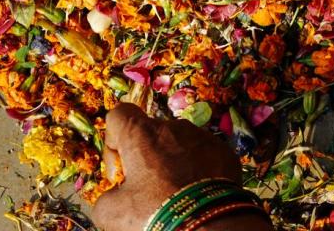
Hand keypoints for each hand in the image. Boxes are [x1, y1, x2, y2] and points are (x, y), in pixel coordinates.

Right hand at [91, 103, 266, 230]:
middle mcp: (175, 127)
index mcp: (142, 134)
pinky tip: (196, 192)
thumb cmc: (154, 210)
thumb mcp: (112, 211)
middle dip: (145, 156)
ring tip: (175, 191)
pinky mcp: (226, 152)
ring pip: (181, 143)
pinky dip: (198, 169)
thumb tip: (116, 196)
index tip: (119, 168)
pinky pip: (205, 154)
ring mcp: (204, 137)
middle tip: (147, 187)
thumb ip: (107, 195)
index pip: (120, 114)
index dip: (113, 138)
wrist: (208, 223)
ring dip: (173, 161)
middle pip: (152, 133)